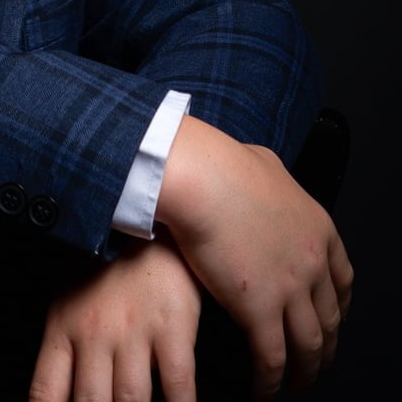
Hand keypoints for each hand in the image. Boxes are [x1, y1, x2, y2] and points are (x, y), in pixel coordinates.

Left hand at [29, 231, 200, 401]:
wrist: (149, 221)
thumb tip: (63, 398)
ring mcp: (133, 331)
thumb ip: (66, 352)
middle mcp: (94, 333)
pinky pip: (178, 386)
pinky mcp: (172, 327)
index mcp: (62, 328)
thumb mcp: (71, 302)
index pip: (44, 392)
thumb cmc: (108, 270)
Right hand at [157, 116, 353, 397]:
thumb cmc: (222, 164)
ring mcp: (290, 288)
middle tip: (316, 361)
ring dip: (305, 372)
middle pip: (330, 318)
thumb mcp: (264, 164)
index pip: (343, 280)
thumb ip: (274, 182)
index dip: (338, 306)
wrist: (201, 177)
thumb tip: (265, 175)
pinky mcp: (259, 309)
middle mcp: (312, 262)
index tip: (331, 319)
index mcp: (318, 229)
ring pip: (308, 345)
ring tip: (296, 387)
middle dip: (325, 345)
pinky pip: (272, 357)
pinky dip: (271, 381)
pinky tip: (264, 391)